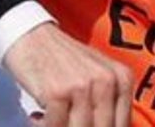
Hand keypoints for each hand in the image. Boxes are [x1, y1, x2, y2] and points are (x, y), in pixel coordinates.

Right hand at [3, 22, 131, 126]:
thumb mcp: (96, 75)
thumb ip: (108, 103)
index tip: (86, 124)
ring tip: (53, 118)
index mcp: (122, 78)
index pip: (121, 125)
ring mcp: (82, 86)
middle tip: (67, 121)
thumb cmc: (63, 60)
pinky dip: (44, 125)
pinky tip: (38, 115)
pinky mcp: (58, 92)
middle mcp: (107, 81)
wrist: (31, 36)